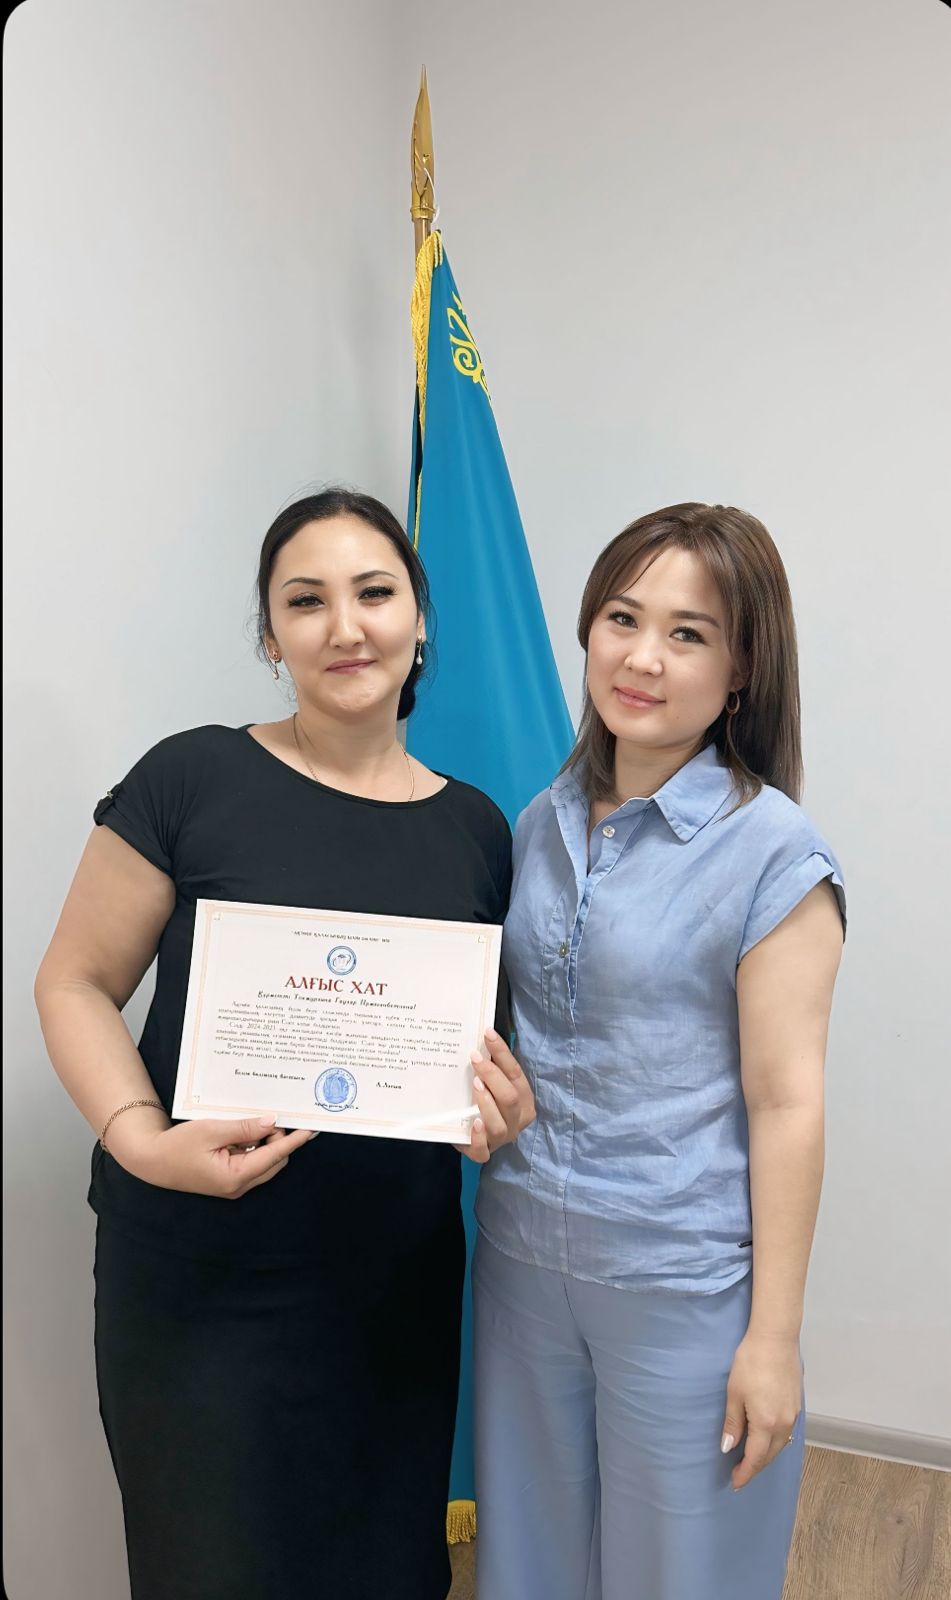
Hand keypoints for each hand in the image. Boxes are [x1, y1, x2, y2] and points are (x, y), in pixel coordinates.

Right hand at [108, 1111, 315, 1198]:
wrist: (152, 1160)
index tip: (311, 1128)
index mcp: (235, 1177)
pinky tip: (245, 1131)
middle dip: (279, 1140)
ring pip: (264, 1162)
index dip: (294, 1140)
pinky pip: (251, 1162)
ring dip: (266, 1143)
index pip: (274, 1155)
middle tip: (273, 1116)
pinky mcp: (228, 1179)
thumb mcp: (211, 1130)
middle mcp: (238, 1186)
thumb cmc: (177, 1146)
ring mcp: (233, 1185)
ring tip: (256, 1122)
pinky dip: (254, 1147)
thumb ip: (244, 1128)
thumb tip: (272, 1122)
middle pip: (274, 1161)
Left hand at [455, 1028, 534, 1163]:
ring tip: (474, 1085)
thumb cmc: (483, 1102)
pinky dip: (479, 1138)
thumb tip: (482, 1036)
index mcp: (523, 1100)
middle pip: (510, 1098)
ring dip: (486, 1103)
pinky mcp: (482, 1153)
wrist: (470, 1134)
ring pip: (500, 1125)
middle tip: (475, 1058)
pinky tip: (474, 1123)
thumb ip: (491, 1068)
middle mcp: (517, 1120)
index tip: (487, 1034)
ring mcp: (502, 1138)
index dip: (502, 1052)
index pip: (515, 1073)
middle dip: (493, 1076)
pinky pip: (483, 1150)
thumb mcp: (491, 1084)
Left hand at [721, 1332, 801, 1488]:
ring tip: (751, 1459)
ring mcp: (793, 1414)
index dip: (745, 1473)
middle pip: (770, 1455)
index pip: (755, 1458)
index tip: (735, 1483)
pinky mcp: (797, 1404)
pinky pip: (786, 1432)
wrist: (776, 1338)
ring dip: (766, 1455)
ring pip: (780, 1445)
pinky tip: (766, 1438)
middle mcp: (784, 1424)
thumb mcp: (734, 1393)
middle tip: (740, 1474)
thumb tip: (728, 1448)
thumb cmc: (751, 1363)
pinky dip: (775, 1442)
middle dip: (755, 1467)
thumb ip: (733, 1423)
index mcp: (766, 1424)